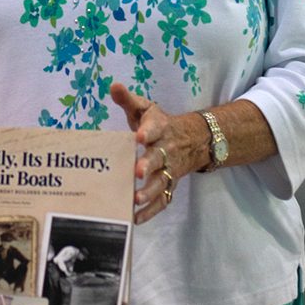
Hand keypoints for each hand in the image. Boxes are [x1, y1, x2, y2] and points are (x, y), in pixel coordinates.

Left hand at [109, 82, 206, 224]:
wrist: (191, 140)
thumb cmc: (157, 125)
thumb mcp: (145, 109)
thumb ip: (128, 100)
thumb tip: (113, 86)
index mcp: (159, 129)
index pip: (155, 128)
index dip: (148, 132)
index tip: (139, 136)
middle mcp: (166, 151)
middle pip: (159, 158)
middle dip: (149, 165)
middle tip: (137, 172)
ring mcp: (169, 170)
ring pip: (162, 182)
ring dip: (150, 192)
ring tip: (135, 199)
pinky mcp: (169, 185)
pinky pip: (163, 200)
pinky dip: (151, 211)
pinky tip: (136, 218)